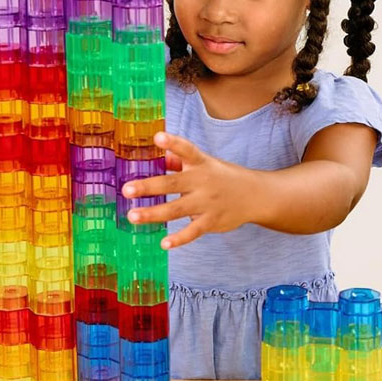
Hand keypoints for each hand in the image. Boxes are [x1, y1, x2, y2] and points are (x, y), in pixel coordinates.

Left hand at [121, 132, 260, 249]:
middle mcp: (202, 181)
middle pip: (172, 183)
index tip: (158, 136)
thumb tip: (155, 156)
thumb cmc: (221, 177)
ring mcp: (207, 203)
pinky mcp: (211, 221)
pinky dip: (179, 239)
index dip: (172, 142)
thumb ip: (179, 161)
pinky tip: (164, 243)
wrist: (255, 195)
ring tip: (132, 216)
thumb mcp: (204, 164)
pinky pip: (193, 232)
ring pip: (177, 210)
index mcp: (200, 163)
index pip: (186, 149)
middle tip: (126, 189)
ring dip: (153, 213)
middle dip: (148, 187)